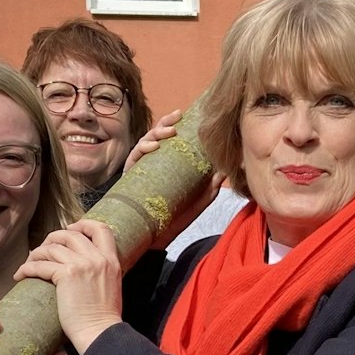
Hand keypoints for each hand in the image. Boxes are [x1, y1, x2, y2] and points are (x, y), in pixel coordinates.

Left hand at [14, 220, 124, 352]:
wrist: (100, 333)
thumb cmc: (103, 318)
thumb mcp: (111, 287)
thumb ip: (102, 272)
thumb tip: (84, 268)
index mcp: (111, 260)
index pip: (100, 228)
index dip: (83, 224)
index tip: (71, 229)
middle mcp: (97, 258)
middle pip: (70, 234)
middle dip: (52, 238)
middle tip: (43, 249)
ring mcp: (82, 265)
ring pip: (52, 247)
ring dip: (36, 253)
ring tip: (29, 263)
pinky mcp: (66, 275)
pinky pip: (40, 264)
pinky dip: (27, 268)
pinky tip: (21, 275)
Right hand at [125, 111, 227, 247]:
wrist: (156, 239)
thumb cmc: (175, 219)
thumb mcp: (198, 202)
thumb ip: (210, 189)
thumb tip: (224, 172)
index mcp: (168, 165)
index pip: (170, 140)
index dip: (175, 125)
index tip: (184, 115)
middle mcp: (153, 164)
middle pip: (156, 136)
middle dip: (165, 123)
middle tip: (176, 119)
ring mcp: (141, 169)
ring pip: (145, 142)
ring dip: (156, 133)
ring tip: (169, 132)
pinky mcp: (130, 177)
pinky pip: (134, 158)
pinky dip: (143, 148)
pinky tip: (154, 147)